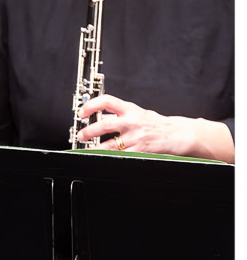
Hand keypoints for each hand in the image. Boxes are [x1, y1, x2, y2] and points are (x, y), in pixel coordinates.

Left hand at [74, 94, 196, 156]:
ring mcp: (135, 137)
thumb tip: (99, 116)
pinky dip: (109, 157)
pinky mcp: (139, 150)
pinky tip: (102, 158)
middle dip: (89, 131)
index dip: (92, 105)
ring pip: (109, 144)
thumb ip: (119, 115)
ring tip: (87, 149)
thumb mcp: (138, 113)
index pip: (108, 101)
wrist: (177, 134)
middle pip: (105, 125)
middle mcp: (132, 122)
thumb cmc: (155, 123)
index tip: (82, 112)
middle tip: (81, 135)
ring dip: (95, 148)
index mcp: (130, 109)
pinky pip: (121, 156)